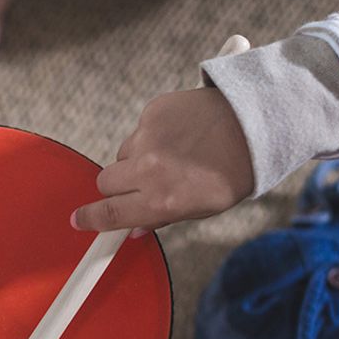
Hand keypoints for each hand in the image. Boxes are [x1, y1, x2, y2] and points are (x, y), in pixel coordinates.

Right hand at [70, 86, 253, 231]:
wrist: (260, 123)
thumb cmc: (234, 171)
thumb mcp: (204, 208)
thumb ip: (163, 217)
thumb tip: (134, 227)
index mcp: (162, 201)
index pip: (109, 214)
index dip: (89, 219)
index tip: (79, 220)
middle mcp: (149, 170)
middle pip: (106, 182)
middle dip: (116, 186)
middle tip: (139, 184)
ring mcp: (149, 137)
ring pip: (124, 153)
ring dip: (138, 157)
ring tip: (176, 153)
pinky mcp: (153, 111)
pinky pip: (141, 129)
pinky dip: (154, 133)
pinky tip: (182, 133)